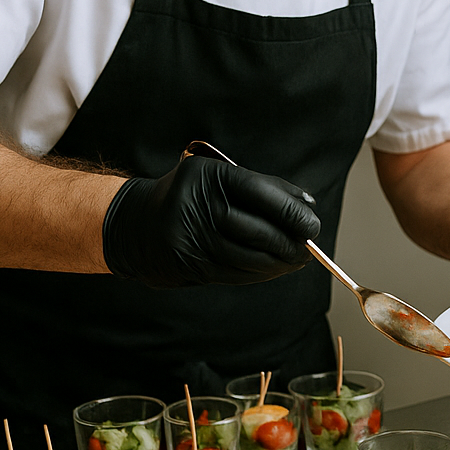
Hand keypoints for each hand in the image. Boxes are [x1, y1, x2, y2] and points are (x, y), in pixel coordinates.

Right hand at [102, 156, 319, 286]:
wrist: (136, 224)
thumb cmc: (192, 196)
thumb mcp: (220, 176)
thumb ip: (265, 187)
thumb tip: (307, 205)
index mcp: (206, 176)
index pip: (258, 192)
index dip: (290, 211)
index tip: (312, 225)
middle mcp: (195, 206)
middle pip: (256, 229)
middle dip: (289, 242)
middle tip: (309, 248)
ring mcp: (190, 238)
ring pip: (248, 257)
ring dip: (280, 263)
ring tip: (298, 260)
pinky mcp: (188, 265)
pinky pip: (235, 273)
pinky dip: (261, 273)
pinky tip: (276, 269)